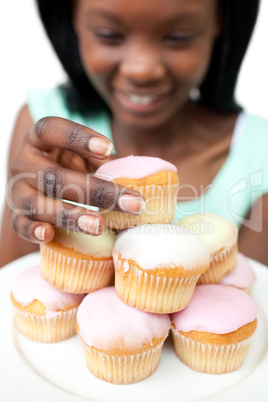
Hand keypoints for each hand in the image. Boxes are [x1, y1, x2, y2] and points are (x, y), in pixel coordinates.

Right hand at [7, 117, 143, 242]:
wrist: (38, 189)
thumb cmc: (69, 169)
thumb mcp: (83, 158)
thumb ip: (102, 163)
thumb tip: (141, 178)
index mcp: (39, 141)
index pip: (50, 129)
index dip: (77, 136)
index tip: (108, 148)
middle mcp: (24, 163)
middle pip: (55, 175)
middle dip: (97, 191)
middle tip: (132, 203)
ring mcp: (17, 190)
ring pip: (37, 202)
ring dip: (69, 215)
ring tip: (99, 226)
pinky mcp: (15, 215)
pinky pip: (18, 224)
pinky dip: (32, 230)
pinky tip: (49, 234)